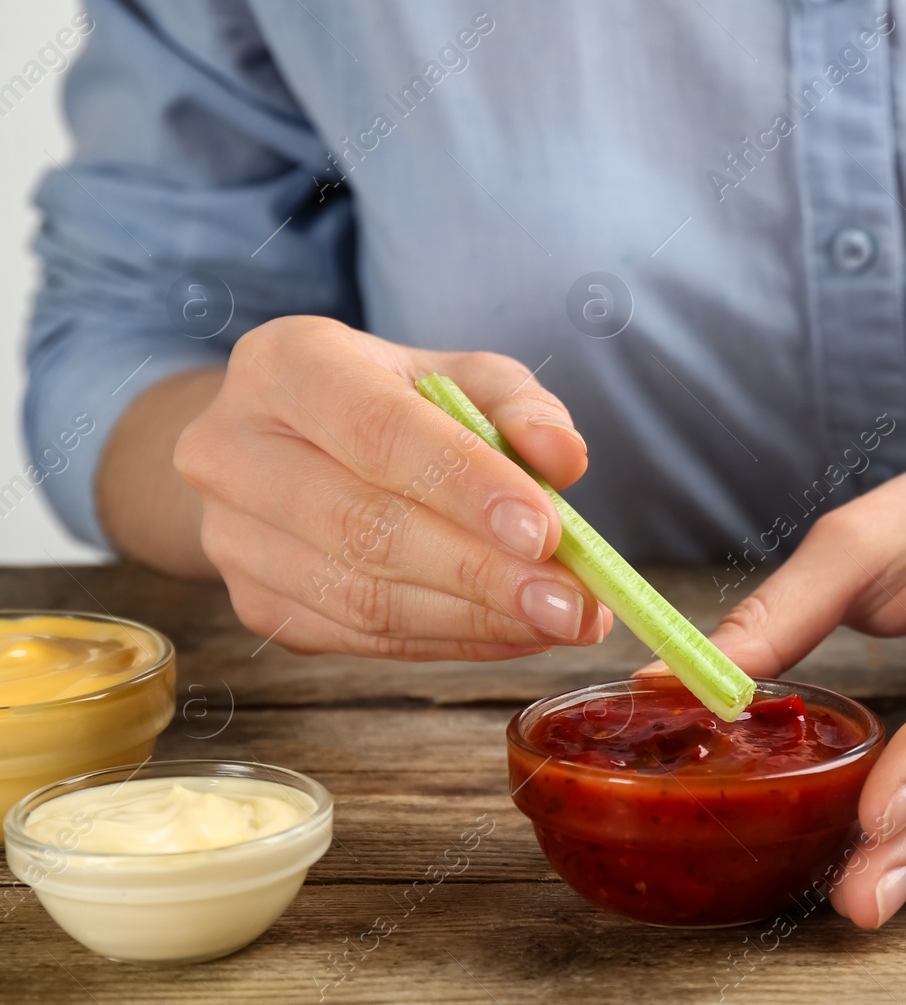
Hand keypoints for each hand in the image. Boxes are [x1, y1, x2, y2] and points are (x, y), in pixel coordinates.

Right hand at [174, 316, 610, 658]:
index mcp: (284, 364)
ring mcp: (233, 537)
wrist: (293, 444)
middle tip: (573, 602)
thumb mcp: (461, 376)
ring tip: (562, 621)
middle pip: (367, 527)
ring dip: (477, 620)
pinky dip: (452, 641)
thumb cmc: (393, 401)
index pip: (378, 430)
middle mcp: (233, 449)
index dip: (464, 484)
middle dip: (483, 573)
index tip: (545, 531)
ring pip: (364, 598)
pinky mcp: (257, 603)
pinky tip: (517, 633)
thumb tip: (564, 458)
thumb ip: (520, 407)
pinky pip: (364, 638)